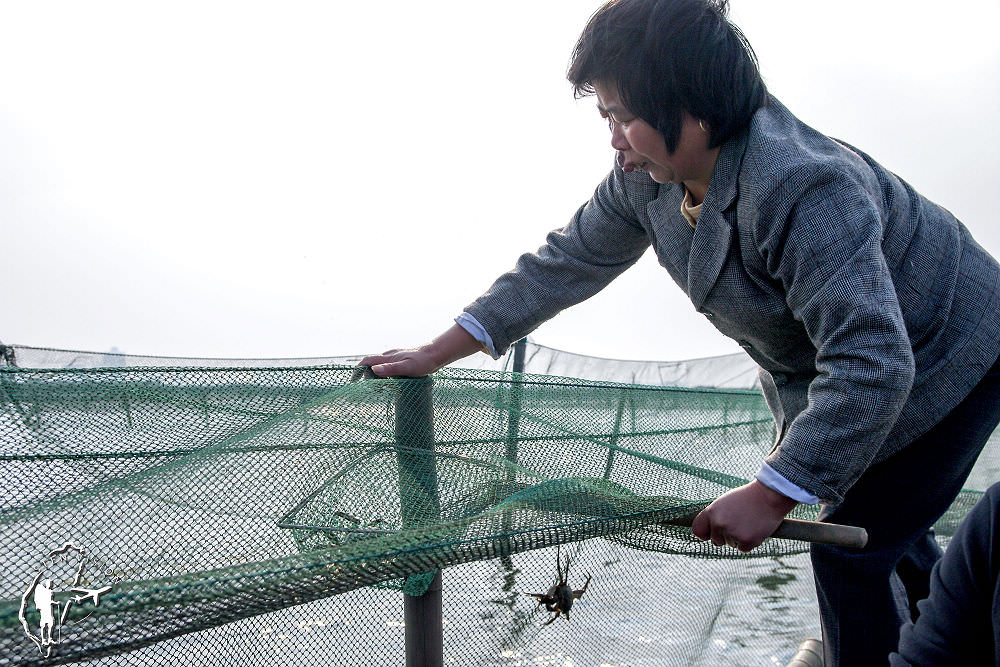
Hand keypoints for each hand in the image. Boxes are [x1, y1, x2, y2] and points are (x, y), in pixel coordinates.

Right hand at [357, 323, 483, 377]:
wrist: (437, 355)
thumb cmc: (423, 363)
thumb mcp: (407, 368)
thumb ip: (390, 369)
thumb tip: (373, 370)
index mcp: (388, 358)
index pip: (366, 362)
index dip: (358, 371)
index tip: (353, 382)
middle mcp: (389, 356)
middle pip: (371, 366)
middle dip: (369, 377)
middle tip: (376, 390)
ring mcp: (395, 358)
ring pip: (380, 367)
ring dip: (377, 377)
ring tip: (384, 389)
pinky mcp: (401, 360)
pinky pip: (387, 368)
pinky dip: (385, 375)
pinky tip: (392, 382)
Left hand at [691, 480, 797, 551]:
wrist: (769, 496)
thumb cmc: (747, 498)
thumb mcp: (725, 503)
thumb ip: (715, 516)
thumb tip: (708, 531)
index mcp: (711, 512)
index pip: (697, 530)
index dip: (705, 533)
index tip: (710, 534)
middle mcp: (719, 524)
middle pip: (716, 540)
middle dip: (725, 536)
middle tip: (739, 523)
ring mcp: (732, 533)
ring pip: (731, 544)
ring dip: (739, 538)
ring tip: (749, 522)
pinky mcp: (746, 542)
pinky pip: (743, 549)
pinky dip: (750, 542)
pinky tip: (755, 529)